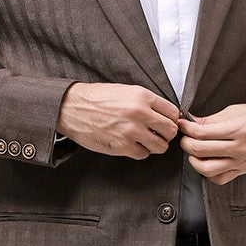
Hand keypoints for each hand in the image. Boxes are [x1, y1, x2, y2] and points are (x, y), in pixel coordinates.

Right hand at [56, 82, 180, 159]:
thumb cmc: (96, 98)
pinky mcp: (121, 146)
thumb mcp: (125, 91)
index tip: (166, 123)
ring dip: (155, 145)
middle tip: (158, 134)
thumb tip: (164, 114)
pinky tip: (131, 144)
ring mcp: (131, 131)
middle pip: (171, 131)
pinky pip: (143, 154)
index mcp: (142, 97)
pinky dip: (140, 152)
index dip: (171, 119)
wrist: (72, 108)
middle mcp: (140, 113)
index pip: (173, 112)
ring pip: (160, 146)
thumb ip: (146, 102)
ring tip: (145, 140)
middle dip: (166, 134)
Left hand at [176, 102, 245, 183]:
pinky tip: (207, 162)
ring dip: (194, 160)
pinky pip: (219, 179)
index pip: (202, 133)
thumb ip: (212, 119)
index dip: (187, 128)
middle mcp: (240, 149)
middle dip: (186, 143)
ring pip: (207, 169)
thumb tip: (191, 122)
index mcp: (238, 130)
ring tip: (194, 150)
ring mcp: (241, 163)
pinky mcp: (242, 171)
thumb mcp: (237, 110)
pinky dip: (208, 172)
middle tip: (185, 136)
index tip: (182, 124)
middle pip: (200, 151)